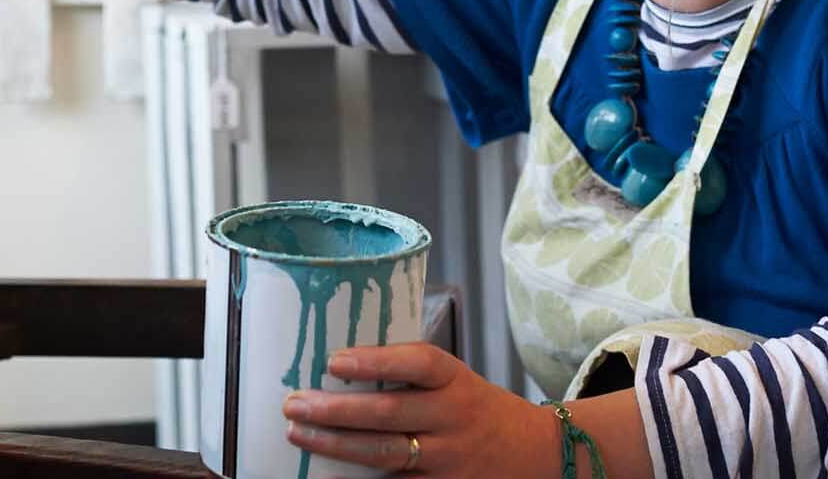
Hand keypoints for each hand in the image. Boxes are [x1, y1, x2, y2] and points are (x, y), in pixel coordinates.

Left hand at [282, 343, 556, 476]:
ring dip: (335, 445)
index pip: (418, 363)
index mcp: (455, 380)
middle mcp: (453, 418)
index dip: (376, 361)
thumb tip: (338, 366)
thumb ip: (410, 375)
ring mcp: (448, 459)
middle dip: (335, 410)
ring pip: (385, 454)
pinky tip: (325, 474)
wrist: (534, 453)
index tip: (334, 360)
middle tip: (294, 403)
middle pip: (389, 413)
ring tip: (299, 433)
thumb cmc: (475, 408)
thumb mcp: (455, 380)